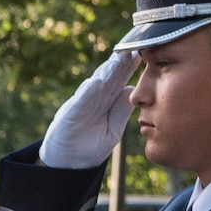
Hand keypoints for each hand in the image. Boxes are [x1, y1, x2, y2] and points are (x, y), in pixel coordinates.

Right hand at [41, 50, 137, 168]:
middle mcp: (92, 100)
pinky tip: (97, 82)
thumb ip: (121, 112)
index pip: (119, 81)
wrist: (66, 165)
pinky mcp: (70, 116)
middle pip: (110, 78)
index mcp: (104, 103)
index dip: (129, 68)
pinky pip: (81, 102)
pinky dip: (88, 92)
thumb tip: (132, 90)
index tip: (144, 52)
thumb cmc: (89, 147)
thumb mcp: (112, 130)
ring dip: (107, 71)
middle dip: (121, 63)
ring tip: (119, 57)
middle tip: (135, 45)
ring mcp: (81, 106)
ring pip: (96, 85)